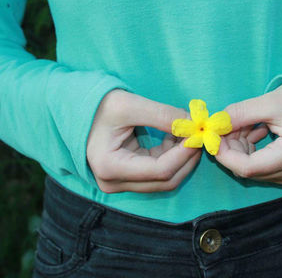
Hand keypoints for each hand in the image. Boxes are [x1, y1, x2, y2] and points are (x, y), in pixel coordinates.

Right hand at [86, 90, 200, 192]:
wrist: (76, 111)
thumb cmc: (97, 105)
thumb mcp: (129, 104)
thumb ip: (162, 115)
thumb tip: (194, 124)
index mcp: (110, 167)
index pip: (161, 170)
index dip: (184, 153)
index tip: (198, 134)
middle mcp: (114, 182)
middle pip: (166, 180)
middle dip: (187, 158)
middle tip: (199, 135)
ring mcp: (120, 183)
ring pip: (164, 180)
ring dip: (181, 158)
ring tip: (187, 132)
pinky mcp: (127, 178)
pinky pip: (157, 173)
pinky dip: (171, 157)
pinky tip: (175, 137)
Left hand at [216, 81, 281, 184]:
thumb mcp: (272, 101)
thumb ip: (242, 113)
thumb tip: (216, 124)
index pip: (248, 167)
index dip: (225, 154)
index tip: (212, 136)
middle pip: (249, 169)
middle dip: (231, 148)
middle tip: (226, 125)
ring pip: (254, 169)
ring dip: (241, 148)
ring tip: (244, 124)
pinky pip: (263, 167)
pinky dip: (252, 151)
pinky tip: (254, 131)